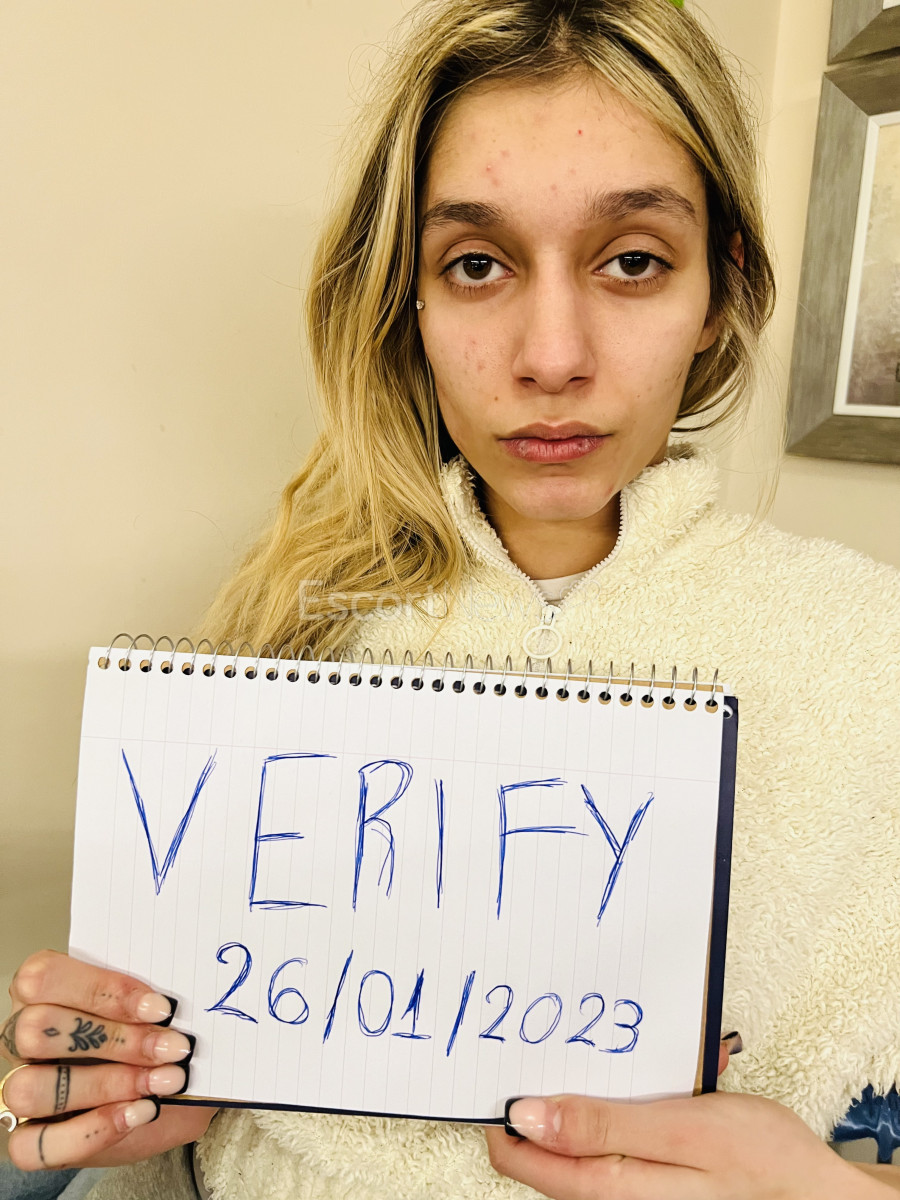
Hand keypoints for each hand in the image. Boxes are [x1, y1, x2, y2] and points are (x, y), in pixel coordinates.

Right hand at [1, 950, 216, 1170]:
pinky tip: (140, 1113)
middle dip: (113, 1039)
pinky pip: (34, 1145)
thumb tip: (180, 998)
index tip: (161, 1008)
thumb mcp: (158, 1016)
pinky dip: (92, 1131)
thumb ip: (154, 1002)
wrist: (170, 1102)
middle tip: (172, 1048)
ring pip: (28, 1087)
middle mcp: (22, 1037)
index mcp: (43, 991)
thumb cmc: (154, 1045)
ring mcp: (20, 1089)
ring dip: (105, 1085)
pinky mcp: (29, 1139)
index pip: (43, 977)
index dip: (102, 990)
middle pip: (35, 1030)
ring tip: (163, 1083)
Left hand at [486, 1091, 886, 1199]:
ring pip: (590, 1133)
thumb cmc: (762, 1164)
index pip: (525, 1159)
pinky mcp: (657, 1173)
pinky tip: (675, 1076)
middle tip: (564, 1048)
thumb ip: (601, 1126)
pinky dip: (637, 1098)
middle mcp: (616, 1193)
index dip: (504, 1116)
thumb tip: (526, 1117)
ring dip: (602, 1089)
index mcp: (611, 1186)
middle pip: (551, 1146)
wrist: (822, 1194)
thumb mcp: (680, 1131)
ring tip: (634, 1056)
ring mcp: (637, 1185)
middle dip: (557, 1090)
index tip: (498, 1072)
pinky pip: (625, 1132)